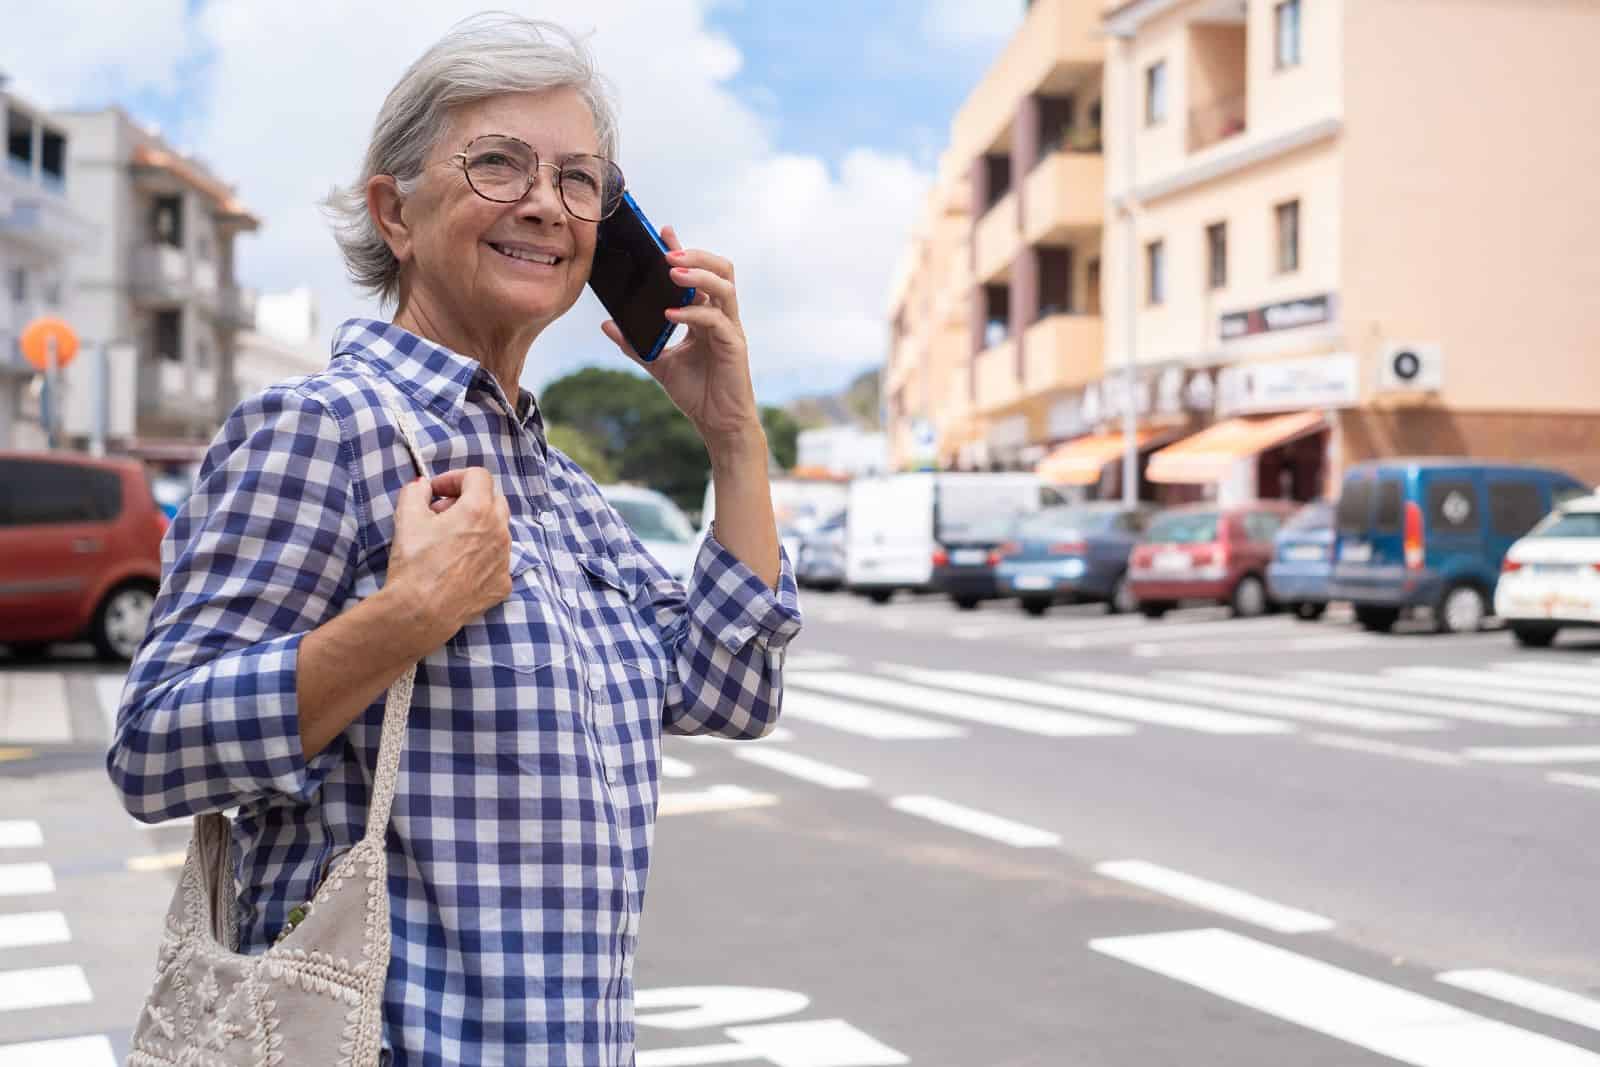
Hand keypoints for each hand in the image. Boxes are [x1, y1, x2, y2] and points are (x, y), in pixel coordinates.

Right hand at [385, 467, 511, 646]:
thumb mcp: (407, 517)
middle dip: (467, 500)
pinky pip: (496, 560)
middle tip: (440, 514)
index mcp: (479, 510)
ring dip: (476, 528)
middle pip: (492, 500)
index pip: (478, 476)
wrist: (422, 612)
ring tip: (447, 541)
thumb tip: (423, 486)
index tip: (436, 491)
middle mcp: (500, 532)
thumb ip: (415, 492)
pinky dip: (480, 556)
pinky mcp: (502, 584)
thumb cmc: (415, 563)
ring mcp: (504, 560)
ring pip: (497, 531)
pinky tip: (457, 566)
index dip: (454, 478)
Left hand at [600, 225, 763, 454]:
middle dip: (695, 255)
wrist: (717, 425)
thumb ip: (636, 344)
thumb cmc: (696, 393)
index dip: (683, 250)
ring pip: (724, 286)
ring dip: (698, 274)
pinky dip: (692, 312)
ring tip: (672, 271)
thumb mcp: (659, 364)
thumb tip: (608, 324)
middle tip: (667, 252)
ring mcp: (731, 328)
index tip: (663, 232)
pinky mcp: (734, 345)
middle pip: (720, 269)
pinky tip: (670, 313)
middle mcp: (722, 316)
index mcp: (706, 315)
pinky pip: (716, 319)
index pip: (699, 272)